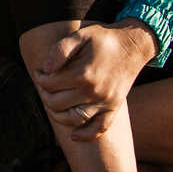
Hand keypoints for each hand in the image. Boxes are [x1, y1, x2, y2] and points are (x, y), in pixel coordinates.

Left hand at [23, 19, 156, 141]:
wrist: (133, 45)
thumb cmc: (104, 39)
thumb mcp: (80, 36)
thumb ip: (60, 50)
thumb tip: (45, 69)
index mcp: (83, 74)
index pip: (50, 84)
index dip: (40, 77)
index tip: (39, 71)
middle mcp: (94, 92)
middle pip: (57, 103)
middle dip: (45, 94)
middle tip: (44, 85)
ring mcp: (105, 102)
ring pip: (74, 119)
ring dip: (58, 115)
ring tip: (53, 103)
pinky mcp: (114, 107)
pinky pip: (100, 128)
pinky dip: (86, 135)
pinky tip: (74, 135)